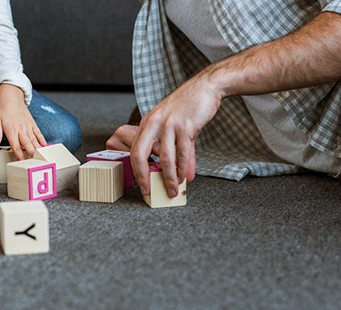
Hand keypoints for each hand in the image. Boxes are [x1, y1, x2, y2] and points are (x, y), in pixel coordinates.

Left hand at [0, 84, 45, 158]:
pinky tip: (45, 146)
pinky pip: (38, 133)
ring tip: (41, 157)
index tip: (22, 162)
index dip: (20, 155)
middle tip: (35, 163)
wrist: (11, 96)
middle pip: (28, 145)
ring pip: (34, 140)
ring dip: (38, 149)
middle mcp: (21, 130)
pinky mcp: (32, 123)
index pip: (16, 146)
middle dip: (31, 154)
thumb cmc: (2, 108)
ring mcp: (28, 126)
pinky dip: (42, 140)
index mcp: (11, 130)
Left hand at [130, 74, 221, 196]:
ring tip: (173, 190)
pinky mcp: (185, 126)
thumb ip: (174, 149)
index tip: (142, 185)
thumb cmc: (188, 107)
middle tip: (148, 192)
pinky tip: (186, 177)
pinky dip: (184, 168)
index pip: (135, 151)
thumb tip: (180, 173)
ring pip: (165, 158)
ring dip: (169, 178)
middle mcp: (153, 124)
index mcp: (147, 123)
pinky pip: (183, 153)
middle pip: (140, 155)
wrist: (205, 87)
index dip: (136, 171)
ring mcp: (169, 125)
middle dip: (143, 177)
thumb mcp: (174, 125)